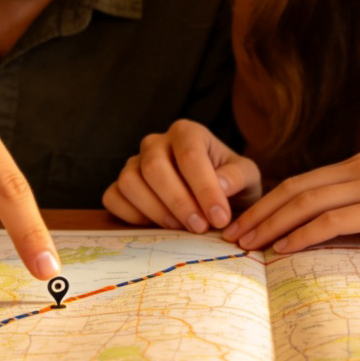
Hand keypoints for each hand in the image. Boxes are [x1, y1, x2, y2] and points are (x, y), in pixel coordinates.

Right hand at [103, 119, 261, 232]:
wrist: (213, 197)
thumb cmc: (230, 183)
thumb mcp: (246, 177)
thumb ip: (237, 177)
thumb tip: (220, 185)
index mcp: (187, 132)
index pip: (189, 156)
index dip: (204, 189)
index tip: (220, 218)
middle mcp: (156, 143)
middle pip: (154, 168)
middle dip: (178, 202)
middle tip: (200, 227)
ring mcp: (134, 163)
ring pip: (130, 182)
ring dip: (156, 211)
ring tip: (182, 228)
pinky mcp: (120, 186)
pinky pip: (112, 198)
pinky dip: (131, 215)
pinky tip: (157, 227)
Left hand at [221, 152, 359, 252]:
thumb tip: (332, 232)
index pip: (301, 182)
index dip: (268, 203)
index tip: (245, 223)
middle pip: (294, 189)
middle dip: (259, 213)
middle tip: (232, 237)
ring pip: (306, 202)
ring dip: (271, 225)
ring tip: (247, 246)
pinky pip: (333, 220)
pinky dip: (303, 234)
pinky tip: (284, 249)